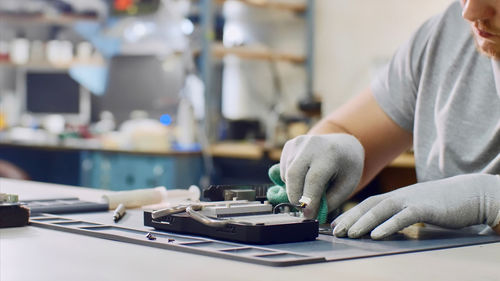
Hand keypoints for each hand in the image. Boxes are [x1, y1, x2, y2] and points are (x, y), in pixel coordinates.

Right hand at [280, 133, 363, 218]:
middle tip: (303, 210)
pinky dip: (290, 181)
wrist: (343, 144)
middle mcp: (311, 145)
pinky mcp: (289, 145)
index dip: (309, 200)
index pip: (313, 179)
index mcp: (330, 153)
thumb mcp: (347, 185)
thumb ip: (329, 201)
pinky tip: (304, 180)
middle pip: (294, 174)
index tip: (308, 215)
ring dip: (293, 189)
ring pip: (287, 173)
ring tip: (307, 193)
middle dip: (295, 197)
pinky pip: (284, 169)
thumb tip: (309, 214)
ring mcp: (298, 143)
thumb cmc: (346, 167)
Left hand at [332, 174, 499, 239]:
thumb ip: (398, 213)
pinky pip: (403, 217)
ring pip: (381, 210)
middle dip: (350, 218)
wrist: (469, 194)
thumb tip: (380, 226)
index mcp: (395, 196)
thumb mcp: (414, 206)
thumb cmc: (441, 203)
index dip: (350, 213)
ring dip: (363, 222)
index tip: (335, 225)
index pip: (367, 204)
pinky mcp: (424, 208)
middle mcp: (399, 196)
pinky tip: (376, 235)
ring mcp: (411, 200)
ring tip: (349, 233)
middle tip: (335, 231)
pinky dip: (388, 225)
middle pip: (369, 206)